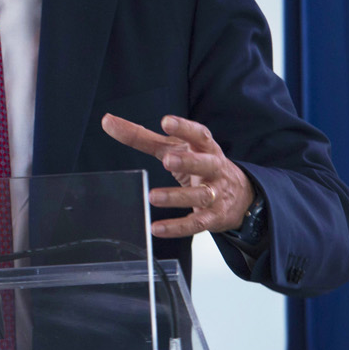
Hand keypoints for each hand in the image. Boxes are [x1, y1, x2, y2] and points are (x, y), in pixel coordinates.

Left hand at [101, 113, 253, 237]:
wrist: (241, 195)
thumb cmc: (198, 162)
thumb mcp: (174, 147)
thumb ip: (141, 136)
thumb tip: (107, 121)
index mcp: (204, 148)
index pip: (199, 134)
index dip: (184, 128)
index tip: (166, 121)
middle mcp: (214, 169)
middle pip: (205, 164)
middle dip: (188, 162)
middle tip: (167, 160)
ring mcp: (216, 194)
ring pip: (200, 195)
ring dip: (177, 196)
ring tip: (153, 197)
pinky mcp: (213, 217)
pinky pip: (196, 223)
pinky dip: (177, 227)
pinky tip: (157, 228)